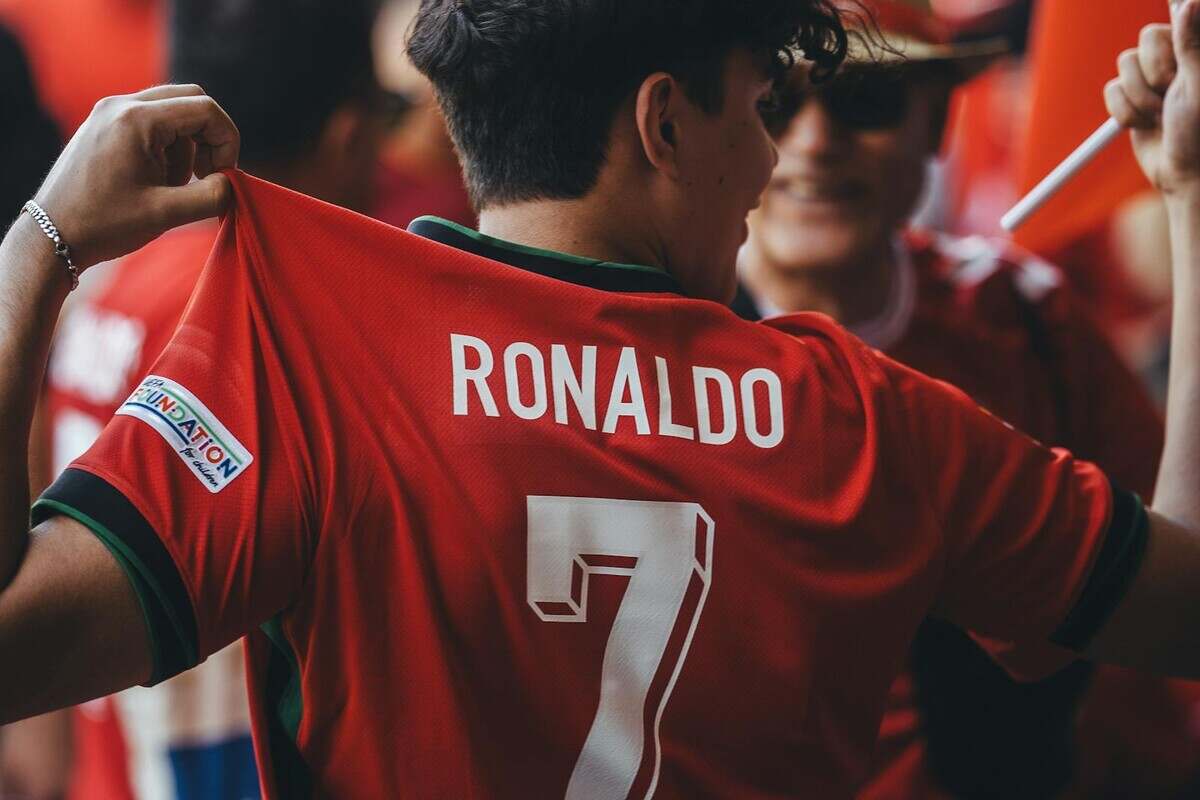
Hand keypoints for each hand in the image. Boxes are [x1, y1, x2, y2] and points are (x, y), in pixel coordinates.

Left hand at [32, 84, 238, 267]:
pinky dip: (167, 146)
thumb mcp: (166, 214)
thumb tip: (230, 183)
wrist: (53, 234)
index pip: (205, 109)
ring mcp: (109, 112)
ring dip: (187, 145)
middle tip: (207, 175)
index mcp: (137, 120)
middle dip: (210, 138)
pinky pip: (151, 122)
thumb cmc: (106, 224)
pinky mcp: (105, 125)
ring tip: (173, 185)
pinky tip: (155, 179)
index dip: (226, 141)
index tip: (222, 176)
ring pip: (173, 111)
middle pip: (190, 99)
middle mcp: (121, 105)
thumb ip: (211, 196)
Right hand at [1106, 1, 1199, 195]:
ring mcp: (1153, 77)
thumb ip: (1191, 44)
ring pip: (1125, 65)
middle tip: (1172, 92)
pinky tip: (1144, 123)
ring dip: (1139, 97)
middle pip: (1146, 39)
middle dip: (1155, 72)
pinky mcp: (1132, 96)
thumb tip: (1188, 3)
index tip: (1171, 19)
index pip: (1181, 12)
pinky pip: (1111, 90)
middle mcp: (1177, 57)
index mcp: (1198, 49)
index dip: (1171, 16)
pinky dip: (1124, 111)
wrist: (1184, 174)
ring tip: (1160, 114)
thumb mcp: (1198, 86)